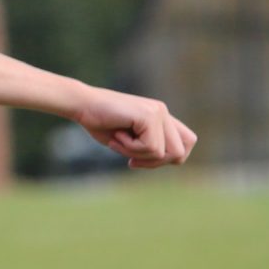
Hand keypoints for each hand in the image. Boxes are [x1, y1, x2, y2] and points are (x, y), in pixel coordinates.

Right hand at [72, 87, 196, 168]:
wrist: (82, 105)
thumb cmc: (98, 122)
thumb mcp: (127, 140)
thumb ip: (147, 147)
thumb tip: (163, 159)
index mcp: (161, 117)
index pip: (186, 142)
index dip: (168, 159)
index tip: (140, 159)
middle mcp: (163, 113)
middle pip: (180, 152)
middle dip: (155, 163)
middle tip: (131, 160)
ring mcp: (158, 112)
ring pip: (164, 153)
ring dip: (139, 156)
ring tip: (119, 143)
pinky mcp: (149, 115)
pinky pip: (150, 147)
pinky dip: (130, 149)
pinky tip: (116, 137)